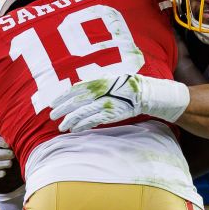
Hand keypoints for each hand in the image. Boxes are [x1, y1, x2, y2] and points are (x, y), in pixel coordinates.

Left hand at [51, 74, 188, 133]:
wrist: (156, 94)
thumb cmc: (136, 89)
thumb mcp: (116, 83)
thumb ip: (101, 88)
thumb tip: (83, 94)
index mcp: (103, 80)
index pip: (79, 87)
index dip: (65, 95)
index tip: (53, 102)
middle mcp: (105, 88)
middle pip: (79, 99)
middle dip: (64, 108)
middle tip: (52, 116)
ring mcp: (111, 100)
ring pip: (86, 111)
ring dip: (72, 119)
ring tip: (61, 127)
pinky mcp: (116, 111)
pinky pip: (97, 119)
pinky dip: (85, 124)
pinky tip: (76, 129)